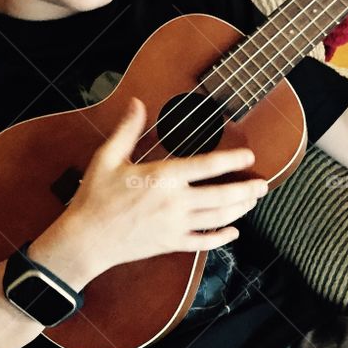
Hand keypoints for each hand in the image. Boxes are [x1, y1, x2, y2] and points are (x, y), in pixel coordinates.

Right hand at [63, 97, 266, 274]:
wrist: (85, 240)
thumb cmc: (94, 198)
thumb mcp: (108, 158)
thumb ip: (127, 130)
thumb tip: (136, 103)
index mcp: (162, 177)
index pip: (207, 166)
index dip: (232, 160)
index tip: (248, 156)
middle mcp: (175, 202)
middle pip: (222, 196)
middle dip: (246, 190)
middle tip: (262, 185)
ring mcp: (175, 226)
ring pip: (218, 219)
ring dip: (239, 210)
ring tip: (251, 201)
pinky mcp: (171, 244)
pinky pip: (203, 243)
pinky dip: (222, 238)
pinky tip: (233, 232)